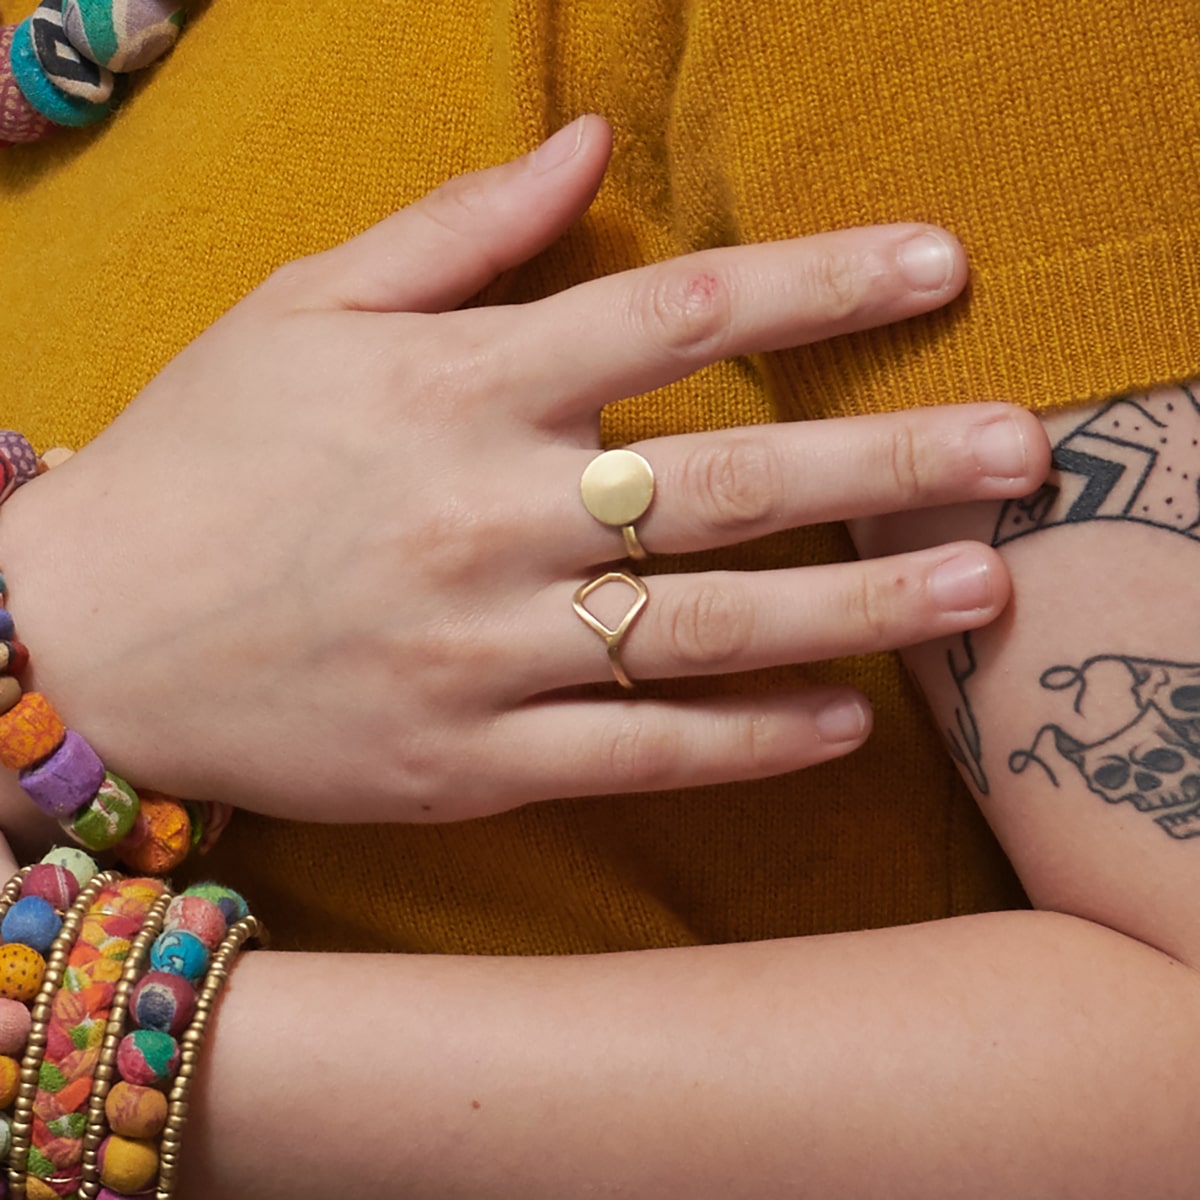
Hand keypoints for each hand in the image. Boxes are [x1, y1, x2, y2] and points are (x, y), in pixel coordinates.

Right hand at [0, 115, 1048, 821]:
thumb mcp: (304, 310)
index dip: (824, 280)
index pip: (678, 309)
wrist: (90, 641)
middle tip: (1026, 452)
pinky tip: (845, 720)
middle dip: (896, 455)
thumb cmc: (199, 461)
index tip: (940, 266)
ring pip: (707, 630)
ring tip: (983, 590)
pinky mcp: (467, 762)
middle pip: (732, 478)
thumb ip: (457, 230)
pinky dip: (749, 738)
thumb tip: (589, 144)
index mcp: (452, 388)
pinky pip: (637, 752)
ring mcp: (483, 653)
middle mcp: (485, 517)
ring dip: (863, 607)